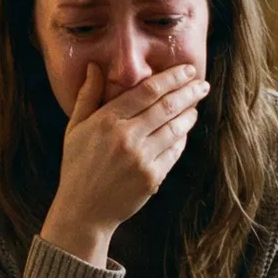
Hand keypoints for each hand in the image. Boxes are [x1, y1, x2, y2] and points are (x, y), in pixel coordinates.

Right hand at [41, 64, 208, 264]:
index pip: (147, 91)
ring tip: (196, 105)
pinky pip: (174, 152)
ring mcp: (141, 159)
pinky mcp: (152, 177)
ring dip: (190, 114)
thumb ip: (87, 96)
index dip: (171, 77)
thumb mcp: (74, 128)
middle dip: (189, 92)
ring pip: (175, 128)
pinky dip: (182, 139)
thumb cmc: (77, 167)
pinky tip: (184, 130)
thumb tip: (94, 66)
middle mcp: (126, 137)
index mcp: (106, 121)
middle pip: (167, 106)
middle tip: (203, 84)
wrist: (83, 211)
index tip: (187, 69)